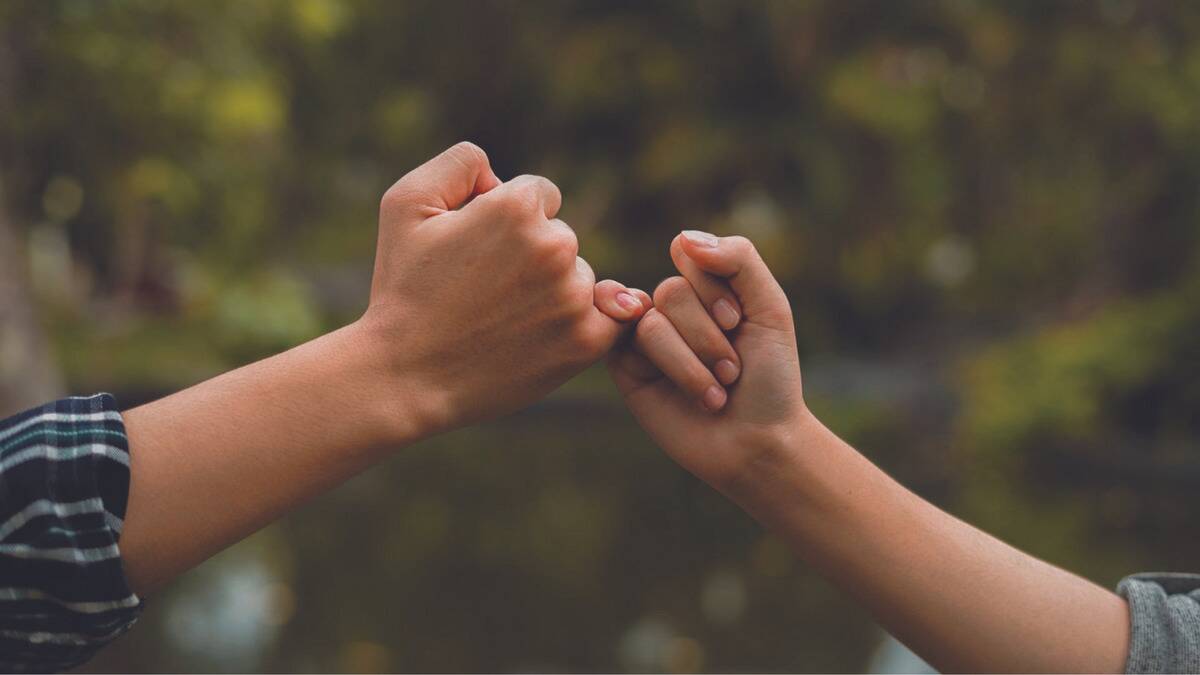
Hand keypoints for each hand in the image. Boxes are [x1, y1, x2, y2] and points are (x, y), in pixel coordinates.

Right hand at [360, 142, 647, 436]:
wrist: (407, 378)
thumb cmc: (402, 290)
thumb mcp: (405, 203)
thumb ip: (460, 163)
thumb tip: (500, 174)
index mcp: (517, 208)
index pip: (540, 194)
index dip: (505, 220)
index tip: (477, 250)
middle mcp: (555, 247)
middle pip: (560, 236)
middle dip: (529, 255)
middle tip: (484, 290)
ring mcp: (575, 297)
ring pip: (577, 277)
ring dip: (552, 291)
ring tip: (501, 320)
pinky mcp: (588, 342)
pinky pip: (608, 317)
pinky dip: (586, 323)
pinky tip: (548, 333)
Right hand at [609, 230, 806, 490]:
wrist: (759, 441)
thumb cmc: (770, 377)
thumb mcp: (770, 307)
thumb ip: (738, 258)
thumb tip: (682, 238)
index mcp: (705, 287)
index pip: (689, 254)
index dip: (716, 289)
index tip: (740, 324)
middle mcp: (673, 309)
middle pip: (672, 290)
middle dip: (709, 335)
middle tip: (733, 371)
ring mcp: (646, 338)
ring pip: (652, 320)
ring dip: (695, 361)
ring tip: (717, 393)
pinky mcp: (626, 369)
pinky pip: (629, 344)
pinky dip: (670, 363)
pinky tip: (686, 386)